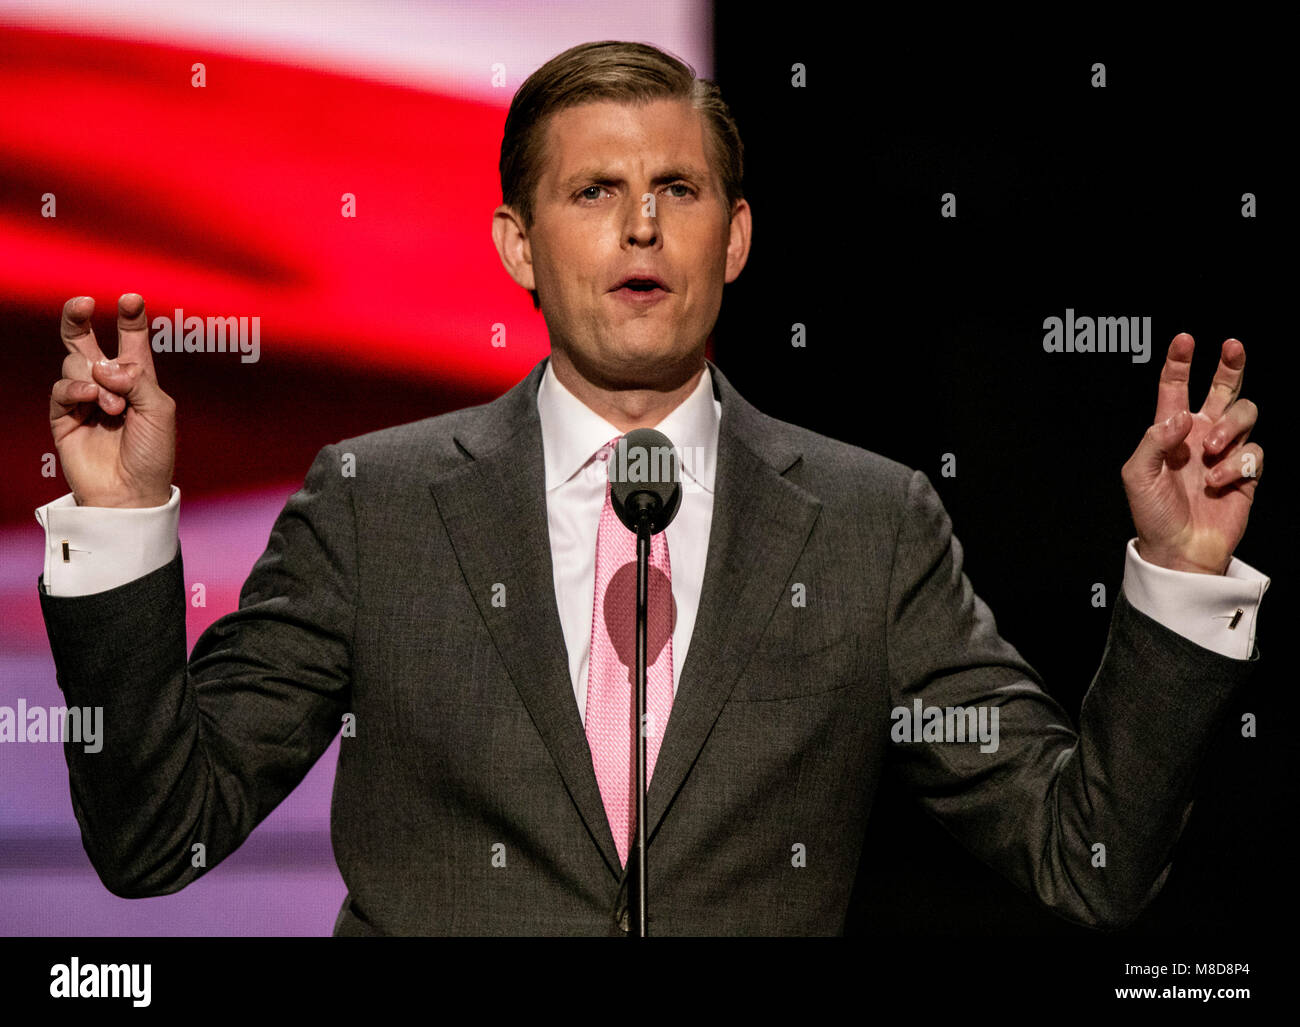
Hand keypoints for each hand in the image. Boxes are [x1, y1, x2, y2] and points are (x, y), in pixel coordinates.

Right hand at [49, 294, 175, 507]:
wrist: (130, 492)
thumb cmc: (152, 454)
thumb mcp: (160, 411)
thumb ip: (136, 380)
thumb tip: (104, 365)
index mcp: (138, 378)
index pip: (131, 339)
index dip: (130, 318)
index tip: (131, 298)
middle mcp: (109, 383)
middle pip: (85, 340)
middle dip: (79, 317)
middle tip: (83, 302)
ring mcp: (84, 398)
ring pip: (75, 363)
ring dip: (96, 380)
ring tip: (114, 407)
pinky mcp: (64, 415)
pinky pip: (61, 388)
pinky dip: (77, 389)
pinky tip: (92, 399)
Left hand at [1121, 333, 1261, 573]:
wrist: (1178, 549)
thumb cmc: (1153, 513)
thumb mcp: (1137, 475)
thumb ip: (1154, 440)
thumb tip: (1181, 415)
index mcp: (1171, 430)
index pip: (1175, 388)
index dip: (1179, 362)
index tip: (1183, 339)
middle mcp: (1200, 434)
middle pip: (1222, 388)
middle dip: (1230, 365)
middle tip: (1231, 346)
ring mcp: (1225, 452)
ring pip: (1244, 413)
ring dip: (1230, 425)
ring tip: (1212, 449)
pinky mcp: (1245, 472)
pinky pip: (1254, 452)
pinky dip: (1236, 464)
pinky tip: (1217, 483)